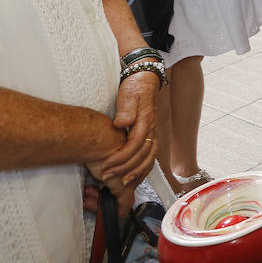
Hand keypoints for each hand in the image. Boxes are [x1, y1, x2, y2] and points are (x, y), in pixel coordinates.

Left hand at [99, 71, 158, 186]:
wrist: (146, 80)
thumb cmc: (135, 87)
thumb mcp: (128, 94)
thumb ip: (126, 110)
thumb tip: (121, 124)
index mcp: (146, 120)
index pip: (136, 144)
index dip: (122, 157)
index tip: (106, 165)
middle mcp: (153, 129)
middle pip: (144, 155)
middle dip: (126, 169)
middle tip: (108, 176)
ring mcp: (154, 133)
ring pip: (150, 158)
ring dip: (136, 172)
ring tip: (122, 182)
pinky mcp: (151, 136)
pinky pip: (150, 157)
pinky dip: (143, 169)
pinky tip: (134, 176)